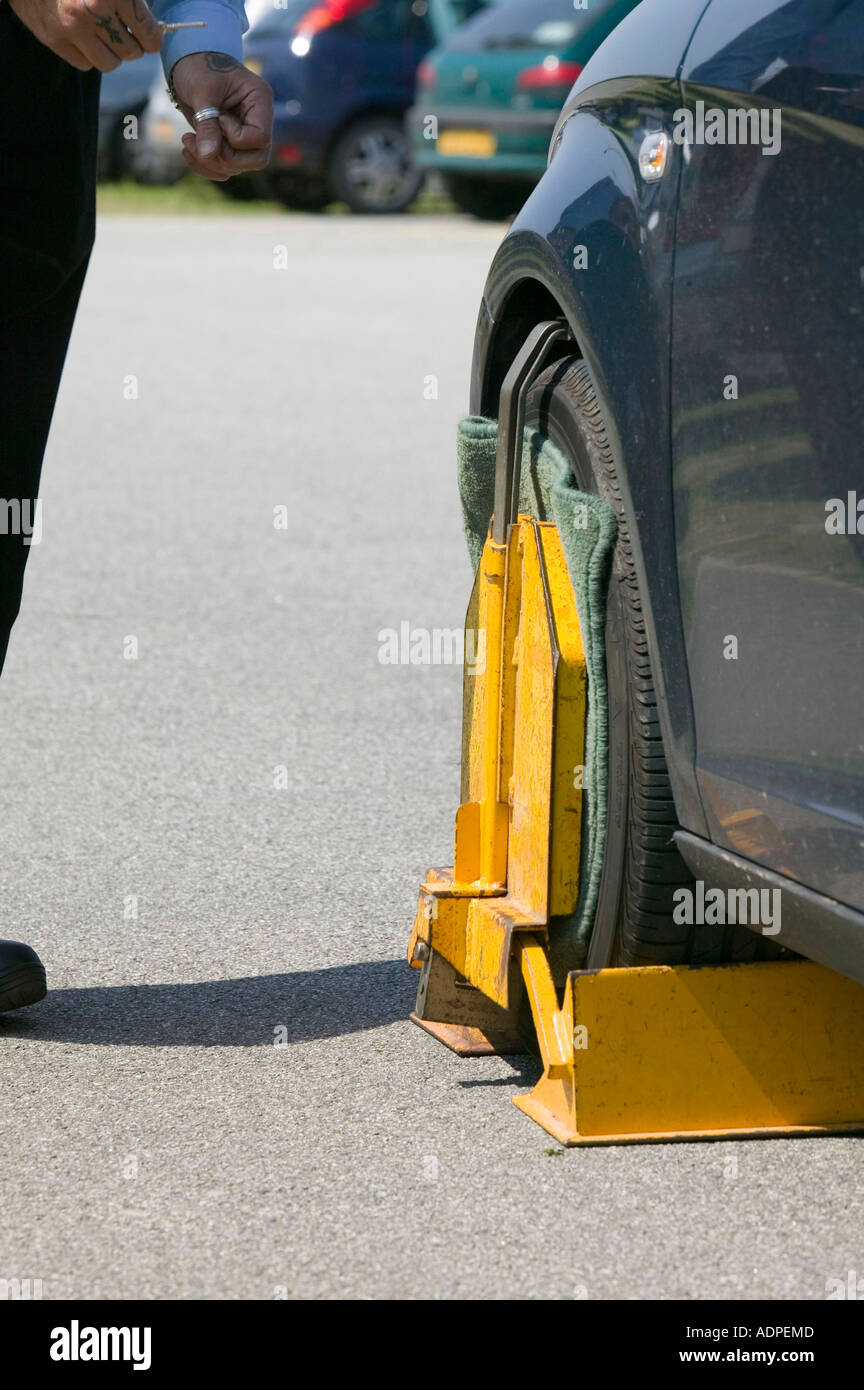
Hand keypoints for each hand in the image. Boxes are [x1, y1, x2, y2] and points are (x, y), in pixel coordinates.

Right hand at [8, 0, 161, 71]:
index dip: (154, 39)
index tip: (151, 40)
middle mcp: (93, 11)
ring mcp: (73, 28)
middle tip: (126, 35)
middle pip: (131, 52)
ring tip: (107, 38)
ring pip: (110, 64)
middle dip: (133, 46)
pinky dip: (89, 55)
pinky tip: (85, 38)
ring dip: (113, 55)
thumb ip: (130, 0)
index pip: (148, 32)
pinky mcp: (55, 40)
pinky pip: (85, 64)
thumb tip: (152, 28)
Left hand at [171, 51, 272, 182]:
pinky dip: (205, 166)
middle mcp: (258, 120)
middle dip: (225, 157)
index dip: (236, 138)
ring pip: (239, 167)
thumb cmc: (199, 66)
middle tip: (199, 140)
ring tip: (187, 141)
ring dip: (210, 162)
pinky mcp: (230, 144)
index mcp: (260, 100)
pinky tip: (189, 149)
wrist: (188, 63)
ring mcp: (245, 134)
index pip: (260, 138)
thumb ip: (207, 122)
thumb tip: (208, 154)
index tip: (217, 118)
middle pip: (256, 159)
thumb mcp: (202, 90)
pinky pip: (225, 168)